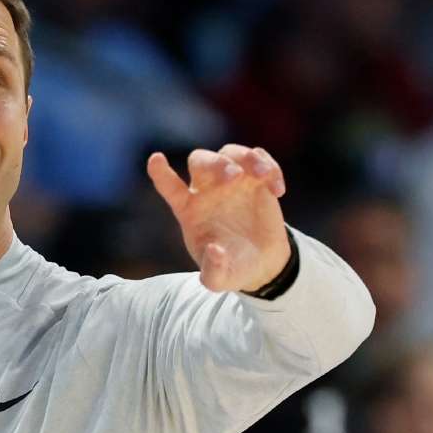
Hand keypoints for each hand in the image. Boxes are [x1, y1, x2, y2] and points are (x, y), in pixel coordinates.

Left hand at [147, 144, 290, 291]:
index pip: (169, 187)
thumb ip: (213, 271)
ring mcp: (232, 181)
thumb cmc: (232, 267)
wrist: (262, 264)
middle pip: (200, 161)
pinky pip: (259, 158)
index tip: (155, 159)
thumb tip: (215, 250)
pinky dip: (269, 167)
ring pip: (230, 152)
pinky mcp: (256, 179)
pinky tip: (277, 190)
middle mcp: (207, 190)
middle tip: (233, 176)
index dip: (160, 172)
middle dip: (215, 164)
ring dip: (245, 158)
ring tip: (262, 175)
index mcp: (189, 210)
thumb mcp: (219, 280)